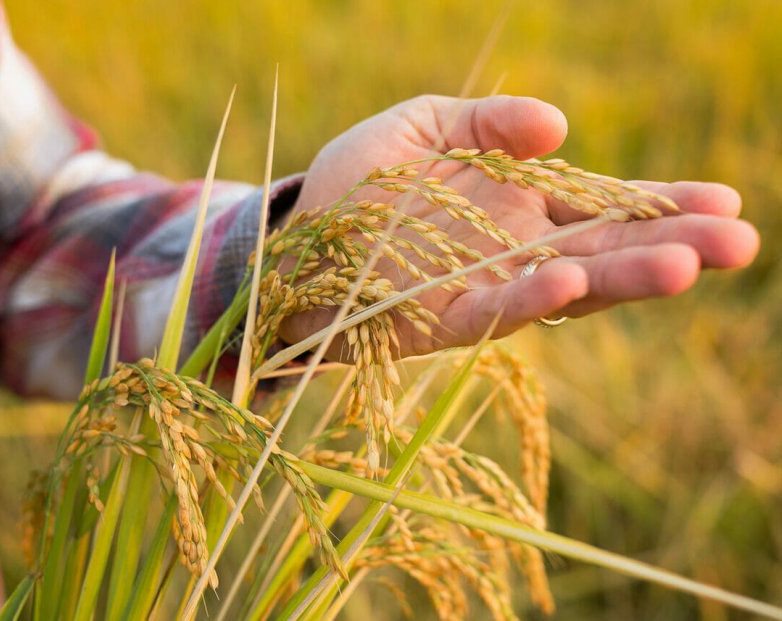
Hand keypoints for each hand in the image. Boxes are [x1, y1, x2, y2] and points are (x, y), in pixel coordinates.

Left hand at [279, 95, 759, 356]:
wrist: (293, 241)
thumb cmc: (357, 184)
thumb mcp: (417, 127)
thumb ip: (486, 122)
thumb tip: (560, 126)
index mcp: (517, 204)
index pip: (600, 206)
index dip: (659, 204)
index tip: (724, 201)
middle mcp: (512, 252)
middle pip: (602, 251)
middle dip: (669, 246)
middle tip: (740, 244)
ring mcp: (481, 289)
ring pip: (564, 288)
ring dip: (621, 279)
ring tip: (684, 266)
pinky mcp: (438, 321)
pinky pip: (493, 312)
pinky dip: (531, 298)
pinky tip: (570, 281)